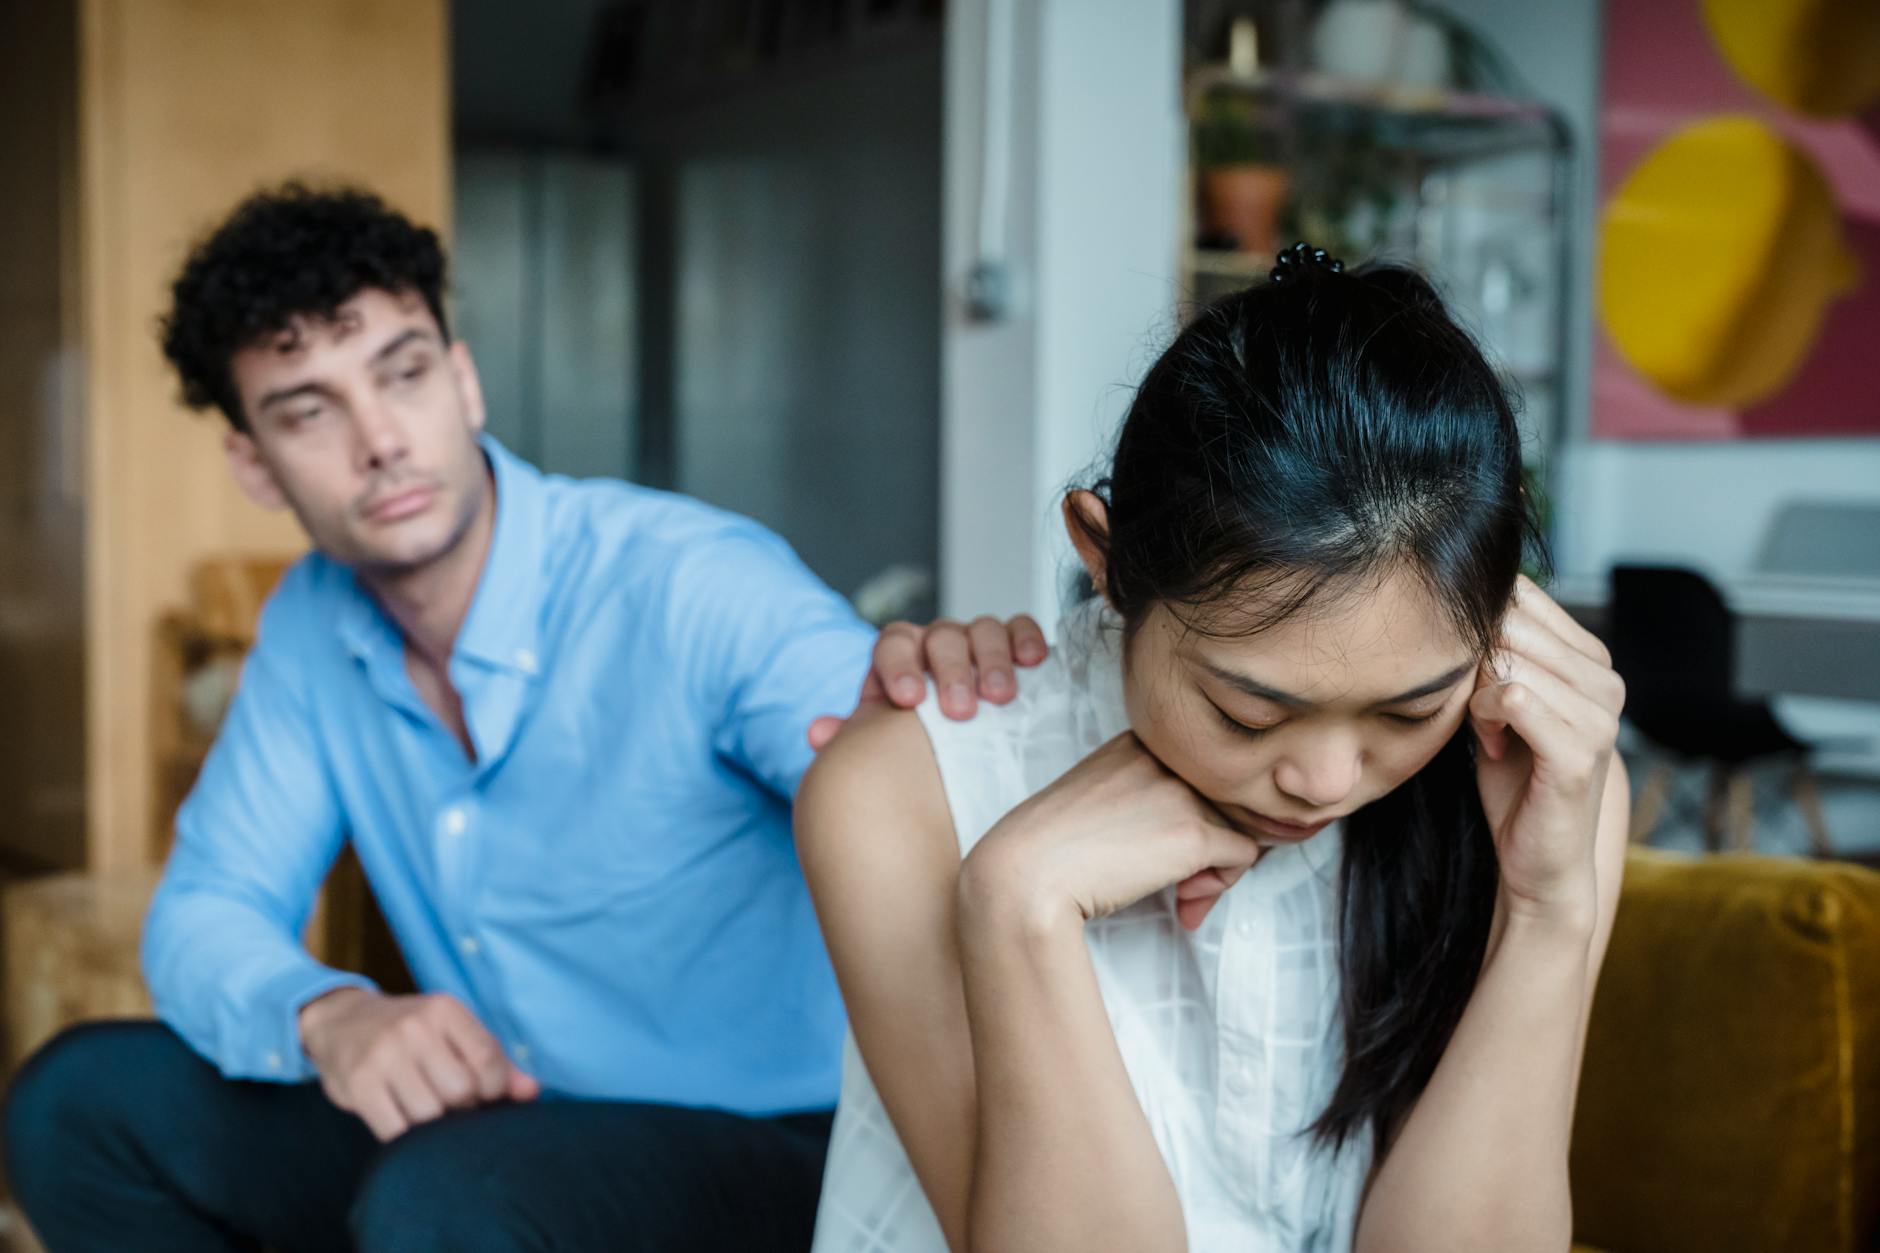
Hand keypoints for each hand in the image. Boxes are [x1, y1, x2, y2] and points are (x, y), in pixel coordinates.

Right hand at [298, 988, 539, 1140]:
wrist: (340, 1022)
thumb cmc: (411, 1032)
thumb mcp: (452, 1032)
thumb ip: (494, 1061)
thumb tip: (531, 1093)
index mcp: (444, 1010)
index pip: (487, 1059)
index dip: (495, 1088)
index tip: (485, 1094)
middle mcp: (413, 1028)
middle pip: (460, 1090)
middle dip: (463, 1108)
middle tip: (452, 1105)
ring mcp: (383, 1057)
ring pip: (429, 1115)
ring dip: (435, 1126)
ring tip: (429, 1112)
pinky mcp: (358, 1086)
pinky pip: (396, 1131)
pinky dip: (407, 1138)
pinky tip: (406, 1123)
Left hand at [808, 614, 1048, 750]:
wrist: (962, 763)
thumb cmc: (917, 752)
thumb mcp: (882, 747)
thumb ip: (851, 738)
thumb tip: (819, 733)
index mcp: (900, 659)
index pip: (893, 643)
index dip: (899, 665)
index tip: (909, 700)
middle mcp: (938, 644)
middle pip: (941, 636)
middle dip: (951, 671)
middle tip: (961, 711)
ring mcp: (978, 642)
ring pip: (983, 629)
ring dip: (992, 660)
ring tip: (1001, 697)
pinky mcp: (1017, 646)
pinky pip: (1021, 627)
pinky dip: (1026, 638)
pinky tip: (1033, 662)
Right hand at [961, 732, 1264, 932]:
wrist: (1023, 875)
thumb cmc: (1051, 849)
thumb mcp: (1098, 801)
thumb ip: (1146, 801)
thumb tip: (1204, 838)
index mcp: (1138, 741)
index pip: (1199, 771)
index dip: (1195, 813)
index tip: (1162, 849)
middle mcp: (1165, 755)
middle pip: (1226, 797)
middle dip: (1212, 845)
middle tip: (1184, 884)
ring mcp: (1180, 791)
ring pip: (1242, 825)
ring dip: (1217, 868)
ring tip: (1181, 896)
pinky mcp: (1193, 833)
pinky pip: (1245, 855)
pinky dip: (1223, 884)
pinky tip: (1185, 900)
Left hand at [1468, 576, 1624, 925]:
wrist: (1539, 860)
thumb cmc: (1515, 778)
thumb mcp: (1502, 702)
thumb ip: (1498, 652)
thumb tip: (1466, 597)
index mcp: (1592, 659)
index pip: (1523, 597)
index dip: (1479, 632)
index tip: (1479, 682)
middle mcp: (1607, 679)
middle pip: (1510, 623)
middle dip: (1475, 665)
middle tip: (1480, 713)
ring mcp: (1601, 714)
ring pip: (1507, 659)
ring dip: (1477, 697)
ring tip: (1490, 732)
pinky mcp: (1580, 750)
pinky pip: (1513, 697)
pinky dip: (1484, 719)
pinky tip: (1492, 747)